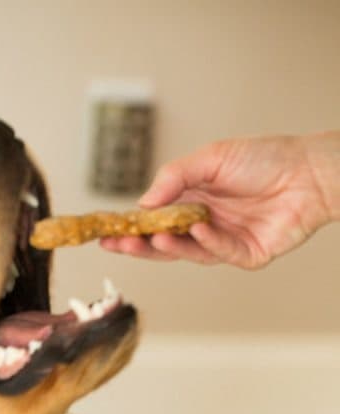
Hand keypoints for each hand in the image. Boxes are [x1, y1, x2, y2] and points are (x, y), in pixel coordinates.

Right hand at [101, 135, 333, 268]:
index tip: (105, 231)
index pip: (153, 221)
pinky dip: (207, 241)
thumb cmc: (264, 158)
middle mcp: (204, 226)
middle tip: (116, 243)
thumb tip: (143, 203)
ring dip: (169, 247)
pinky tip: (197, 229)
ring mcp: (224, 242)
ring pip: (188, 252)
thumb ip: (175, 177)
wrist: (309, 170)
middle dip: (138, 245)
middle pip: (164, 244)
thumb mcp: (211, 158)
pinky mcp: (246, 255)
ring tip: (152, 238)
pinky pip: (220, 251)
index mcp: (192, 203)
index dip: (130, 227)